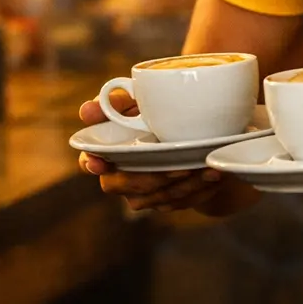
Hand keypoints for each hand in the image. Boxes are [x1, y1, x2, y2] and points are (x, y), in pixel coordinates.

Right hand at [77, 90, 225, 212]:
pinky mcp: (166, 202)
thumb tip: (87, 110)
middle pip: (128, 186)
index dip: (93, 163)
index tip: (100, 164)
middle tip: (183, 167)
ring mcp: (144, 193)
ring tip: (208, 169)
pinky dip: (199, 191)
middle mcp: (121, 176)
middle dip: (155, 178)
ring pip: (158, 198)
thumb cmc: (156, 111)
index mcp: (109, 150)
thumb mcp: (140, 99)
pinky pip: (180, 203)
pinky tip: (215, 177)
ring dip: (185, 186)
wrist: (193, 133)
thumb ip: (117, 102)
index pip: (90, 160)